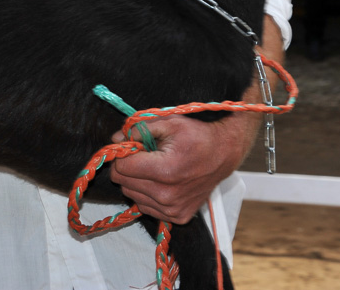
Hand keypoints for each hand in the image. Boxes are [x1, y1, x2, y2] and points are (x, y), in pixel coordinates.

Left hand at [109, 112, 254, 223]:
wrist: (224, 154)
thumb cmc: (196, 136)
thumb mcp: (167, 122)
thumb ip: (137, 129)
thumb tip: (115, 139)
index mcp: (165, 171)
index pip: (121, 168)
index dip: (122, 154)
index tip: (131, 146)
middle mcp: (168, 195)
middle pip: (123, 183)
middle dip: (127, 166)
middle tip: (143, 155)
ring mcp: (173, 209)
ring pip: (131, 195)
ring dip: (135, 180)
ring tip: (154, 167)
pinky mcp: (178, 217)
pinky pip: (144, 206)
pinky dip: (146, 193)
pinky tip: (160, 181)